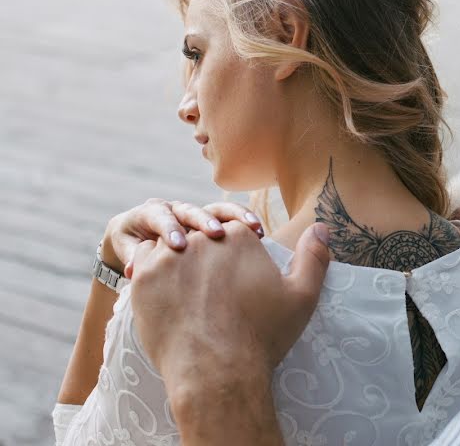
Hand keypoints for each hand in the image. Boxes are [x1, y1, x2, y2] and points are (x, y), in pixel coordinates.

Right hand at [102, 199, 263, 277]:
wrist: (150, 286)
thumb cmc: (201, 289)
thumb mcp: (228, 276)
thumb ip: (254, 264)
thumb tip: (292, 263)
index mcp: (211, 224)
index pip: (229, 213)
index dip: (243, 217)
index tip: (259, 230)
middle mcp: (183, 218)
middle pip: (197, 210)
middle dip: (206, 219)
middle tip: (217, 234)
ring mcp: (155, 226)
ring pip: (164, 217)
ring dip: (171, 229)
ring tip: (179, 246)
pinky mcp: (128, 239)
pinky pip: (130, 244)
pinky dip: (132, 256)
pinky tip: (135, 272)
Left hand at [129, 221, 330, 401]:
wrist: (217, 373)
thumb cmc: (262, 336)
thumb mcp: (302, 296)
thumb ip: (314, 257)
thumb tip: (322, 227)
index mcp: (239, 236)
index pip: (233, 231)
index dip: (235, 256)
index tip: (236, 282)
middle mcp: (203, 238)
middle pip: (200, 236)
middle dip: (204, 258)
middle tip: (209, 293)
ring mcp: (170, 256)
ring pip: (169, 245)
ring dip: (175, 261)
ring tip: (185, 292)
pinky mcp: (144, 277)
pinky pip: (142, 260)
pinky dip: (150, 271)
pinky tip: (163, 292)